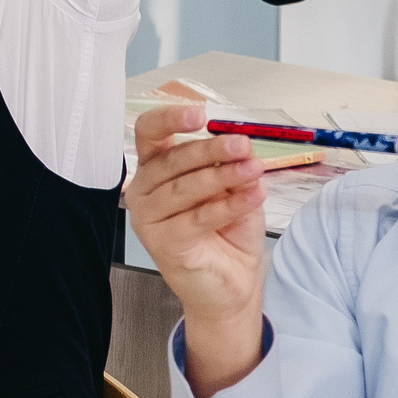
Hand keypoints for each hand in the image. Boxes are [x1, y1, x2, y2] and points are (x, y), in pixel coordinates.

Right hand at [125, 105, 265, 397]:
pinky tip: (252, 195)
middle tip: (241, 145)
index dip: (169, 118)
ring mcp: (148, 218)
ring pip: (185, 188)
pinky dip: (228, 205)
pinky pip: (197, 218)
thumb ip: (230, 164)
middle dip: (210, 150)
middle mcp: (144, 189)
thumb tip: (241, 142)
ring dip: (223, 176)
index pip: (149, 133)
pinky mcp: (162, 243)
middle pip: (172, 158)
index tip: (198, 114)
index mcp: (155, 167)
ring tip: (253, 170)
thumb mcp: (233, 187)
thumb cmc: (227, 232)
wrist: (232, 284)